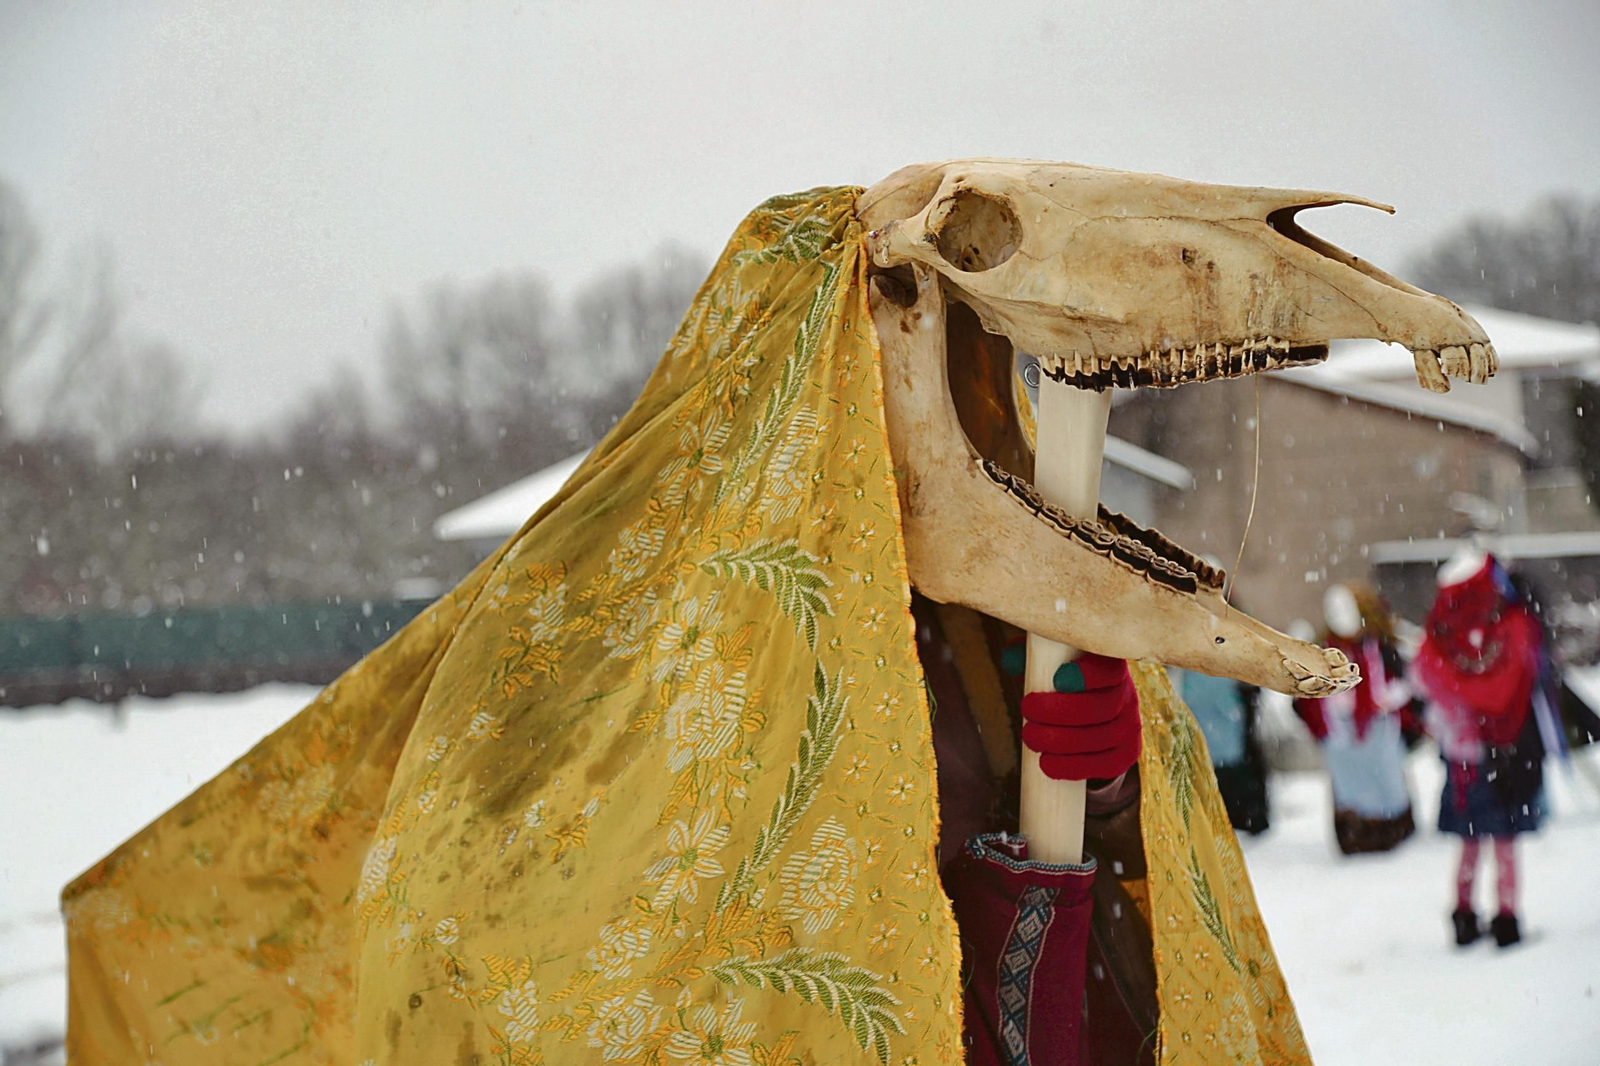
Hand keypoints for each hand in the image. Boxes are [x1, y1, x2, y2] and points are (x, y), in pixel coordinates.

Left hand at [1020, 653, 1140, 780]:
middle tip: (1026, 711)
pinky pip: (1108, 764)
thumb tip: (1010, 660)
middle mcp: (1127, 694)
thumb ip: (1030, 656)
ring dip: (1062, 742)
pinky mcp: (1127, 753)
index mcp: (1110, 667)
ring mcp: (1130, 725)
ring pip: (1103, 737)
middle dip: (1060, 712)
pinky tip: (1048, 765)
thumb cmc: (1059, 679)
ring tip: (1031, 738)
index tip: (1057, 679)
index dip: (1088, 675)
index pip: (1109, 669)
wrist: (1087, 715)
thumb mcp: (1046, 661)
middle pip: (1102, 707)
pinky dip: (1076, 767)